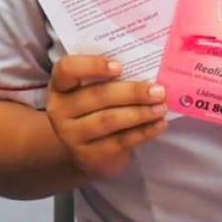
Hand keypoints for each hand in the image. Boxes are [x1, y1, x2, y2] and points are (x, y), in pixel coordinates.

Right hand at [45, 55, 167, 179]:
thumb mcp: (89, 89)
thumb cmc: (91, 108)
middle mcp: (60, 110)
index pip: (68, 69)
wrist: (80, 146)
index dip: (92, 65)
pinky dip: (143, 132)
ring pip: (109, 121)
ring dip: (140, 113)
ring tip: (161, 107)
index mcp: (60, 86)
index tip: (119, 66)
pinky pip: (120, 142)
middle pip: (97, 96)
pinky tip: (159, 125)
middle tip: (158, 90)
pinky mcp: (89, 156)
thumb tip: (146, 69)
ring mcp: (72, 136)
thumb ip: (107, 77)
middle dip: (131, 92)